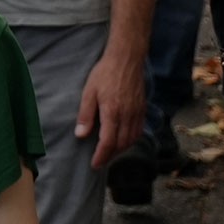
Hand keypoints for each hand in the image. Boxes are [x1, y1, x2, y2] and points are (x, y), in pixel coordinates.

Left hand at [76, 41, 147, 167]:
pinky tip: (123, 140)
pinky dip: (131, 140)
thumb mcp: (89, 91)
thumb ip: (86, 114)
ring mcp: (137, 113)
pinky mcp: (143, 109)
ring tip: (110, 153)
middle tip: (101, 161)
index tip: (95, 164)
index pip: (108, 142)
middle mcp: (127, 116)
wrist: (126, 59)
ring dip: (121, 150)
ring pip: (132, 140)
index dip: (101, 156)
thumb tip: (81, 135)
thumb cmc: (104, 73)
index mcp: (112, 112)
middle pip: (121, 144)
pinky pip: (138, 131)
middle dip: (111, 156)